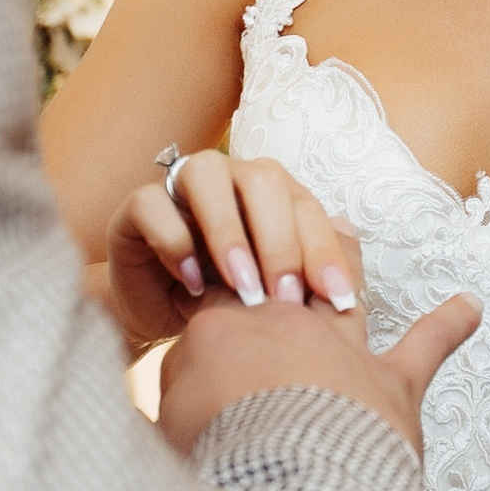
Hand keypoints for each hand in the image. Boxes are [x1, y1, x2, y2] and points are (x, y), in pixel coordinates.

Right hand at [108, 149, 357, 352]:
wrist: (159, 315)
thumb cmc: (223, 299)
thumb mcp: (272, 293)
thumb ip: (308, 273)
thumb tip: (350, 248)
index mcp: (270, 193)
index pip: (305, 207)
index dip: (324, 251)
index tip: (337, 300)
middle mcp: (230, 177)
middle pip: (263, 180)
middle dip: (280, 242)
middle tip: (286, 298)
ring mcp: (181, 185)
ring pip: (209, 175)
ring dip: (230, 233)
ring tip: (244, 288)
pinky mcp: (139, 204)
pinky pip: (154, 203)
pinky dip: (176, 241)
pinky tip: (194, 283)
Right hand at [157, 284, 482, 456]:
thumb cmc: (220, 465)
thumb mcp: (163, 432)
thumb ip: (163, 404)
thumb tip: (155, 403)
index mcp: (222, 333)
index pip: (212, 300)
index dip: (206, 292)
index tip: (200, 284)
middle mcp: (287, 325)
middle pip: (279, 277)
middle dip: (272, 265)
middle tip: (270, 261)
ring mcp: (344, 350)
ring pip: (345, 290)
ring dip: (344, 270)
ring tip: (347, 239)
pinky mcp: (394, 384)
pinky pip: (428, 344)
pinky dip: (450, 324)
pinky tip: (470, 306)